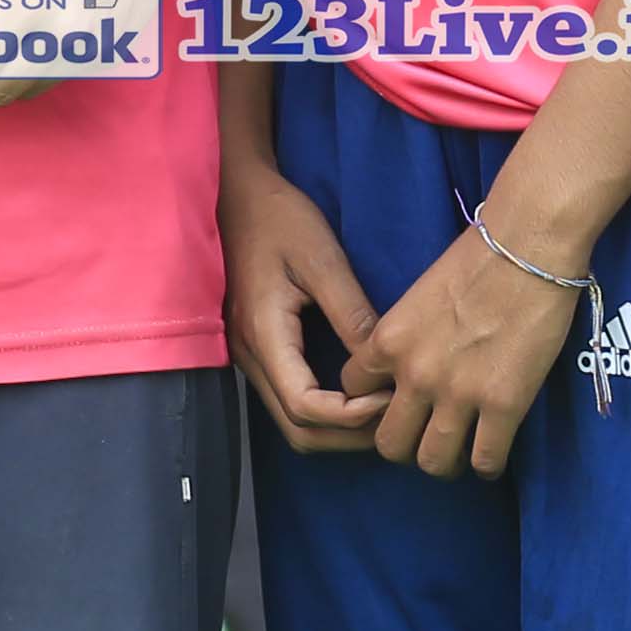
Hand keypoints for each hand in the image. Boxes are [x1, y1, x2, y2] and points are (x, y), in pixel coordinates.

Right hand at [226, 160, 390, 453]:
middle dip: (348, 435)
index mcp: (264, 335)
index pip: (305, 407)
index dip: (351, 416)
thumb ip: (351, 313)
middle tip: (395, 415)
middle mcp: (249, 356)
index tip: (391, 397)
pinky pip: (288, 398)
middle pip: (298, 429)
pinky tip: (357, 393)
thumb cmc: (278, 219)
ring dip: (337, 428)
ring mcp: (248, 356)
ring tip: (382, 409)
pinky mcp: (256, 349)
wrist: (236, 195)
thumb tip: (383, 362)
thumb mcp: (322, 259)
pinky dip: (324, 411)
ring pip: (291, 421)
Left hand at [355, 214, 588, 480]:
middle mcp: (415, 374)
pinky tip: (492, 453)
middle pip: (388, 444)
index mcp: (388, 341)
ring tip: (460, 450)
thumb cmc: (478, 256)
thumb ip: (407, 336)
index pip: (353, 393)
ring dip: (444, 461)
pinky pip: (484, 461)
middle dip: (405, 445)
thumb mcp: (419, 295)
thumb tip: (412, 362)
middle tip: (426, 435)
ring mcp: (458, 394)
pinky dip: (487, 466)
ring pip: (432, 462)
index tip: (396, 400)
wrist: (529, 246)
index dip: (374, 401)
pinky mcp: (504, 406)